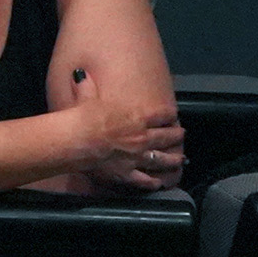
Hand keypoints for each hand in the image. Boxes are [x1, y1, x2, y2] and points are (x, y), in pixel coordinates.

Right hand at [65, 70, 183, 191]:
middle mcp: (142, 137)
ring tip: (181, 160)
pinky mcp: (127, 174)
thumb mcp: (85, 96)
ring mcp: (137, 157)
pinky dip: (152, 182)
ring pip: (162, 159)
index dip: (168, 114)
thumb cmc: (82, 117)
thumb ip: (86, 86)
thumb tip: (80, 73)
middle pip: (166, 137)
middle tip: (181, 134)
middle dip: (176, 135)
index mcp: (136, 117)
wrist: (76, 141)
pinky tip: (158, 183)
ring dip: (173, 159)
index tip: (172, 114)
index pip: (160, 115)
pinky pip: (144, 180)